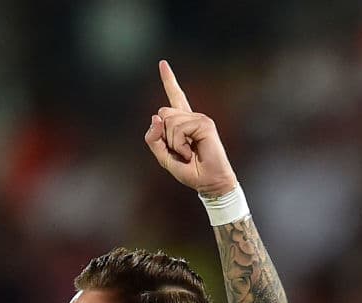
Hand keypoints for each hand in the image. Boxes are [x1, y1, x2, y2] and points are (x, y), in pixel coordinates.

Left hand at [144, 60, 236, 196]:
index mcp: (182, 122)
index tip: (162, 63)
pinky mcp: (205, 124)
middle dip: (163, 136)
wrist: (208, 181)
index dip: (169, 80)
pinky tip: (191, 151)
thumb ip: (154, 139)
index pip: (174, 97)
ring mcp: (199, 118)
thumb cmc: (188, 169)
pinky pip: (179, 129)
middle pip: (163, 113)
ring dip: (172, 142)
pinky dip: (180, 145)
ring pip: (169, 121)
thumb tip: (155, 117)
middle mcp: (191, 116)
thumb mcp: (163, 156)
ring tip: (186, 152)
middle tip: (179, 151)